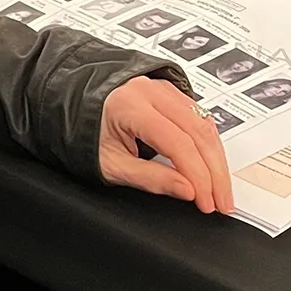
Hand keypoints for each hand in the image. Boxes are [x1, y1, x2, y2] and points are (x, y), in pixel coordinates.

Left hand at [97, 75, 235, 214]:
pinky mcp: (168, 92)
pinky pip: (198, 117)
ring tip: (220, 189)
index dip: (198, 176)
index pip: (178, 143)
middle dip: (215, 172)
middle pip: (198, 132)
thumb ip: (150, 179)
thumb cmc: (84, 132)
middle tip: (222, 201)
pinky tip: (212, 164)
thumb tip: (187, 190)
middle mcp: (149, 91)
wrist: (69, 107)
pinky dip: (208, 143)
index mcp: (130, 106)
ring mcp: (161, 88)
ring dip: (217, 158)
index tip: (206, 202)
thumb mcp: (110, 164)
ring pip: (204, 123)